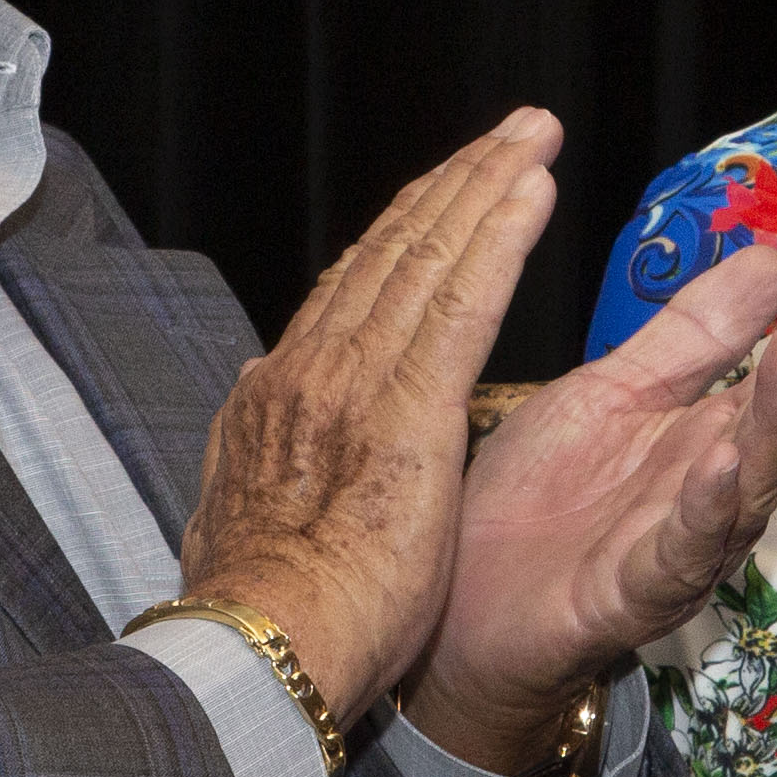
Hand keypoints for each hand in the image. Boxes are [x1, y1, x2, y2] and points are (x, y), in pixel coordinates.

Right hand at [171, 109, 560, 725]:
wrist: (257, 647)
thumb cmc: (261, 604)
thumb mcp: (241, 501)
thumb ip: (255, 434)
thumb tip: (256, 380)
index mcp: (283, 390)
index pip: (355, 283)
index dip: (410, 225)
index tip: (451, 183)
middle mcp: (317, 368)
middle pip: (397, 250)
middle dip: (459, 182)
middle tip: (515, 129)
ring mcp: (360, 383)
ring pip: (432, 259)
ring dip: (487, 188)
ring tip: (534, 137)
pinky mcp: (408, 412)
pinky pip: (463, 305)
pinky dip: (500, 240)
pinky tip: (535, 193)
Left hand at [409, 239, 776, 776]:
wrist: (464, 607)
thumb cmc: (538, 501)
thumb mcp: (612, 392)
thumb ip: (693, 335)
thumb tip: (773, 262)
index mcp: (714, 442)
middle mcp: (718, 497)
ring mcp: (683, 549)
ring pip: (753, 485)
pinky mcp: (634, 596)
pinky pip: (682, 553)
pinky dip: (707, 508)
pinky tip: (720, 459)